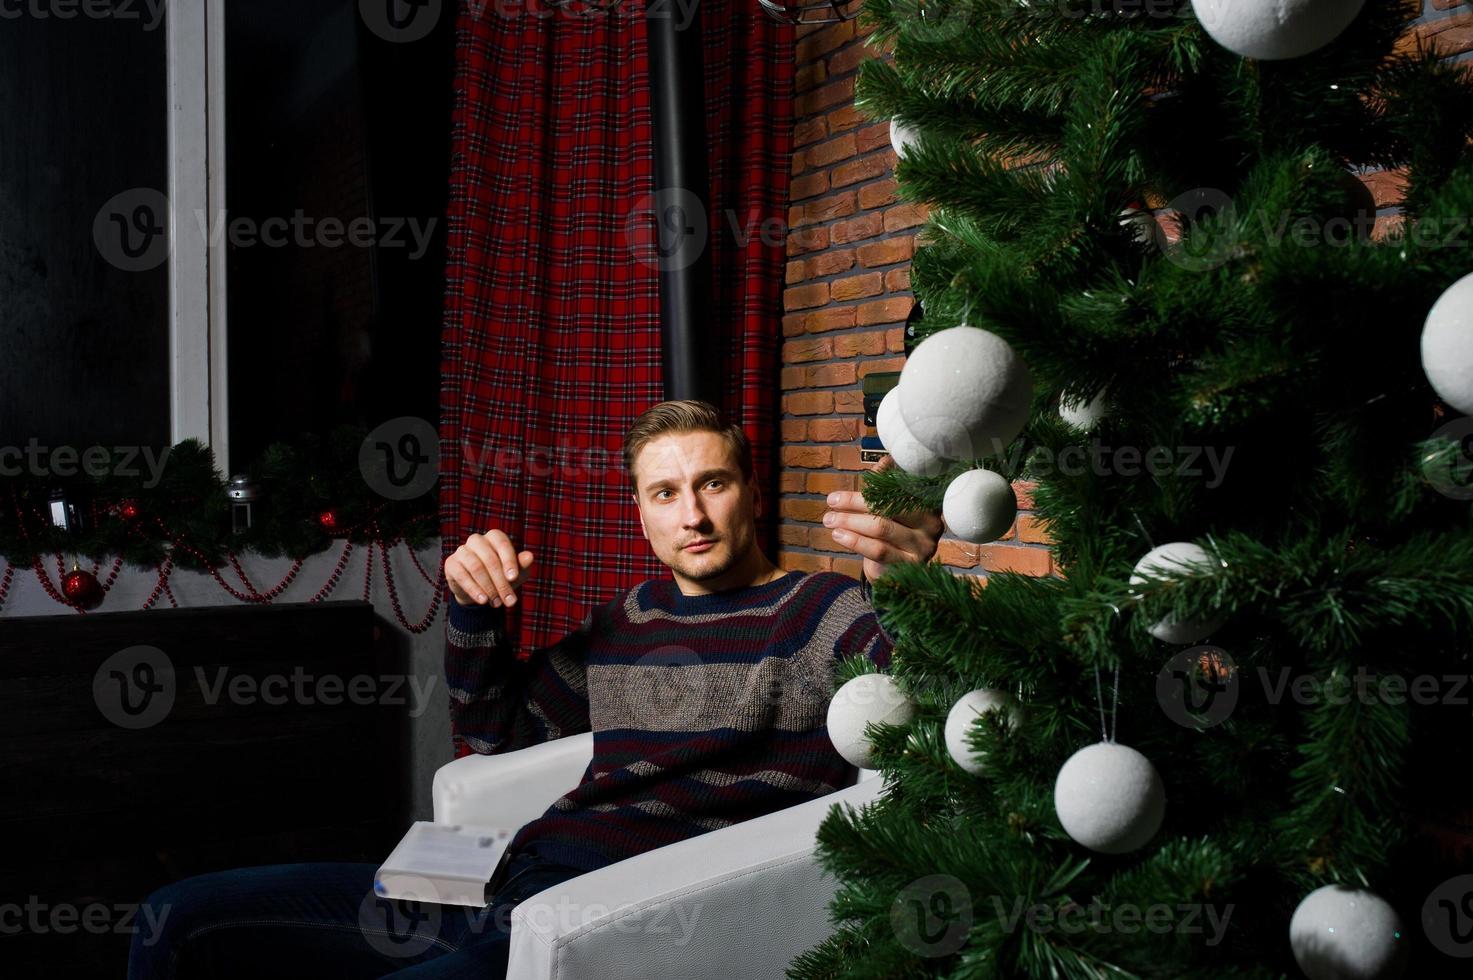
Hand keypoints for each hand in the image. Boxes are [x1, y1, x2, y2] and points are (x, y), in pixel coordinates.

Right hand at [445, 529, 535, 607]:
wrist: (479, 592)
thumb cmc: (500, 578)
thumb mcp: (514, 574)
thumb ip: (522, 565)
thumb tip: (530, 556)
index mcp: (494, 537)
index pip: (502, 544)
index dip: (509, 560)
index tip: (513, 578)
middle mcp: (477, 540)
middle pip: (490, 559)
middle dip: (501, 582)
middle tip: (509, 601)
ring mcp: (462, 550)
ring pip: (476, 567)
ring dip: (488, 587)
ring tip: (496, 603)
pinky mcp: (451, 563)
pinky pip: (462, 575)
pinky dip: (474, 589)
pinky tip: (483, 600)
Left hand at [823, 454, 944, 581]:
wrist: (896, 572)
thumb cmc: (891, 534)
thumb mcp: (888, 509)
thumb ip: (887, 485)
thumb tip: (886, 461)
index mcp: (928, 503)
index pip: (897, 489)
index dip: (870, 486)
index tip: (843, 488)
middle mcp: (932, 524)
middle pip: (888, 507)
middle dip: (855, 503)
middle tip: (831, 501)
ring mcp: (924, 547)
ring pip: (881, 527)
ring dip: (850, 521)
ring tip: (829, 519)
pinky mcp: (911, 565)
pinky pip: (879, 550)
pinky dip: (855, 540)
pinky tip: (838, 534)